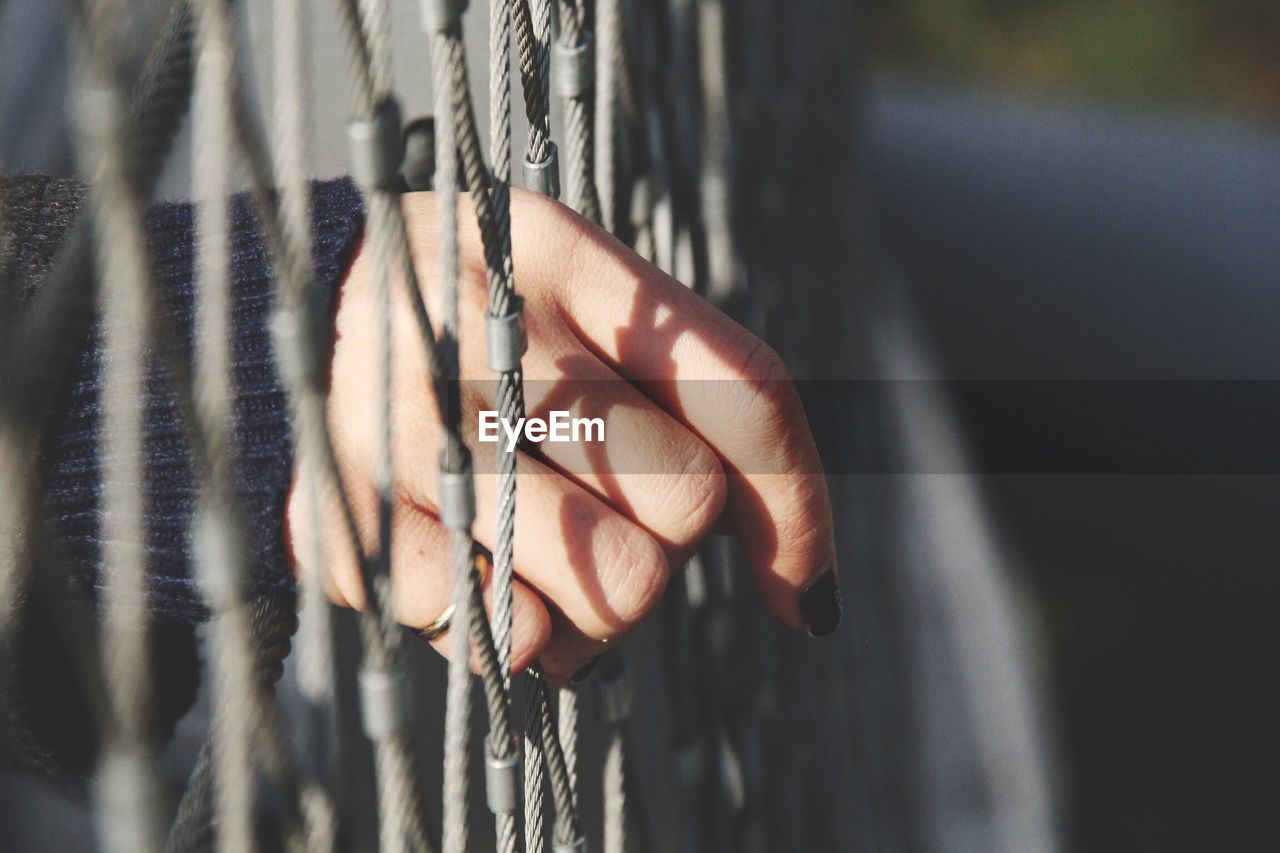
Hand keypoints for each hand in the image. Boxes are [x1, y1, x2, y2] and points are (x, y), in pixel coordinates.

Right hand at [287, 190, 838, 682]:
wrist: (274, 328)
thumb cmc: (472, 336)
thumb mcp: (574, 309)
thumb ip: (691, 402)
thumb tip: (808, 594)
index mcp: (561, 259)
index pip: (744, 391)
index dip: (798, 505)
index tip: (800, 595)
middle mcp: (483, 334)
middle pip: (688, 504)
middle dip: (667, 539)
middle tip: (600, 511)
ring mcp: (408, 430)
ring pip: (620, 587)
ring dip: (605, 606)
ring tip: (546, 559)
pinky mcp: (347, 527)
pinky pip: (517, 639)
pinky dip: (526, 637)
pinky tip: (490, 585)